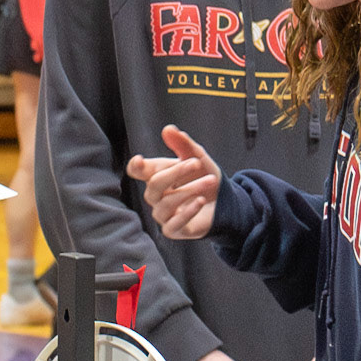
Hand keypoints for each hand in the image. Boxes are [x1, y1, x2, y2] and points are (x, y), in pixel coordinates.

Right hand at [126, 124, 221, 239]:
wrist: (225, 201)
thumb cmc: (205, 177)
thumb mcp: (198, 158)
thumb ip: (183, 144)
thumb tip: (168, 129)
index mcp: (157, 175)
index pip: (137, 171)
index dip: (136, 167)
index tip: (140, 161)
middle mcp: (156, 196)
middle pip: (154, 185)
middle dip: (176, 172)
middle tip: (197, 163)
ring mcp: (163, 214)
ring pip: (166, 203)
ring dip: (189, 190)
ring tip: (210, 181)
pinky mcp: (173, 230)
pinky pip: (174, 223)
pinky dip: (188, 211)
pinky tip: (201, 200)